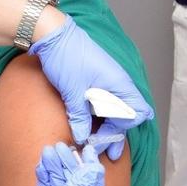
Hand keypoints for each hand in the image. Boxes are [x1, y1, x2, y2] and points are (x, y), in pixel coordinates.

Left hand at [29, 16, 154, 158]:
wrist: (51, 34)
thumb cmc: (66, 58)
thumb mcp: (72, 92)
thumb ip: (79, 117)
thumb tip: (83, 138)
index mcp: (119, 84)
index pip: (135, 114)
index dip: (121, 130)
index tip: (103, 140)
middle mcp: (118, 83)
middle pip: (126, 114)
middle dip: (115, 134)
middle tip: (103, 151)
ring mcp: (107, 80)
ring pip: (114, 109)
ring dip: (106, 126)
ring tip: (94, 143)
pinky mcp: (95, 79)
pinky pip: (103, 101)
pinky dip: (98, 115)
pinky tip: (88, 125)